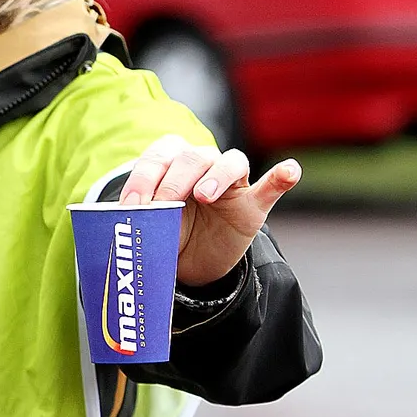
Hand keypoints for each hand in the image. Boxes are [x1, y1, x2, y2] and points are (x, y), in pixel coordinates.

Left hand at [119, 134, 300, 286]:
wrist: (193, 259)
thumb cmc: (169, 230)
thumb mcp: (153, 224)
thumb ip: (145, 217)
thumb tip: (127, 220)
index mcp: (171, 162)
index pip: (158, 157)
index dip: (143, 178)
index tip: (133, 204)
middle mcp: (203, 163)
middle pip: (192, 157)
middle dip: (173, 181)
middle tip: (162, 205)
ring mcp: (231, 182)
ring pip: (230, 162)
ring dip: (216, 175)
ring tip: (206, 195)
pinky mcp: (254, 203)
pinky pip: (271, 185)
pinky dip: (281, 177)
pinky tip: (289, 171)